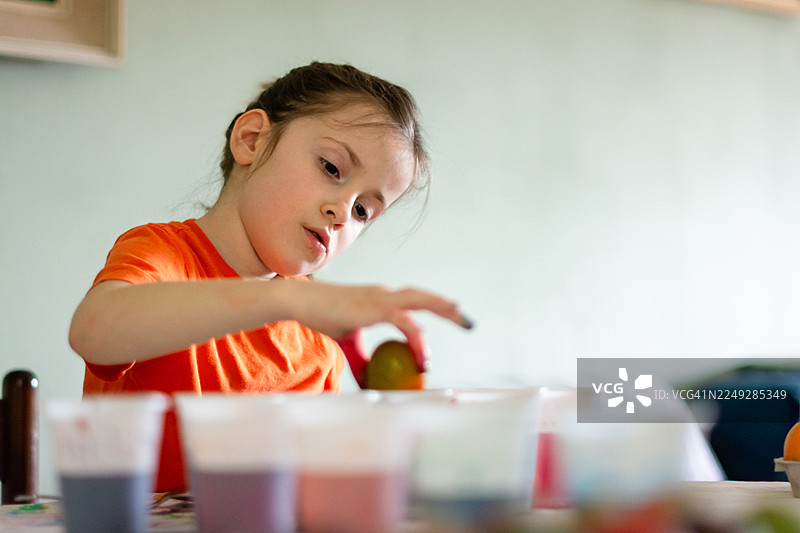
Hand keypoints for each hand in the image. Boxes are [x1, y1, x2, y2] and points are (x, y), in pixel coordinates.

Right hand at [286, 280, 472, 373]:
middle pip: (423, 297)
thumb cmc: (323, 318)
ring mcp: (380, 298)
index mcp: (381, 300)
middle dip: (448, 307)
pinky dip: (416, 339)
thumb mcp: (348, 345)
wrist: (301, 302)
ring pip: (418, 301)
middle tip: (469, 322)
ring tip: (461, 319)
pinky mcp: (374, 307)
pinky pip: (403, 322)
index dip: (435, 308)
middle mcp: (385, 295)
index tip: (452, 318)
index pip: (414, 302)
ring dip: (442, 309)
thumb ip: (363, 362)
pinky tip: (424, 356)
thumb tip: (372, 384)